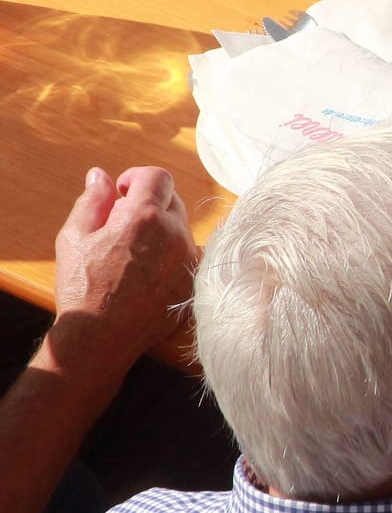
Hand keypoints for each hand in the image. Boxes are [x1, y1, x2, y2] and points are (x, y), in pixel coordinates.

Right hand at [46, 166, 196, 383]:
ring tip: (133, 254)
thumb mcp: (75, 237)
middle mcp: (177, 234)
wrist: (102, 337)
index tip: (122, 192)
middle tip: (121, 225)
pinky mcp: (195, 281)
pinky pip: (189, 255)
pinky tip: (148, 273)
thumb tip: (100, 176)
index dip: (138, 178)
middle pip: (172, 200)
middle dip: (149, 203)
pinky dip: (172, 255)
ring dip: (162, 231)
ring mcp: (191, 259)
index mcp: (145, 217)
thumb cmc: (83, 287)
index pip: (158, 177)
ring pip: (182, 229)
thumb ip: (92, 201)